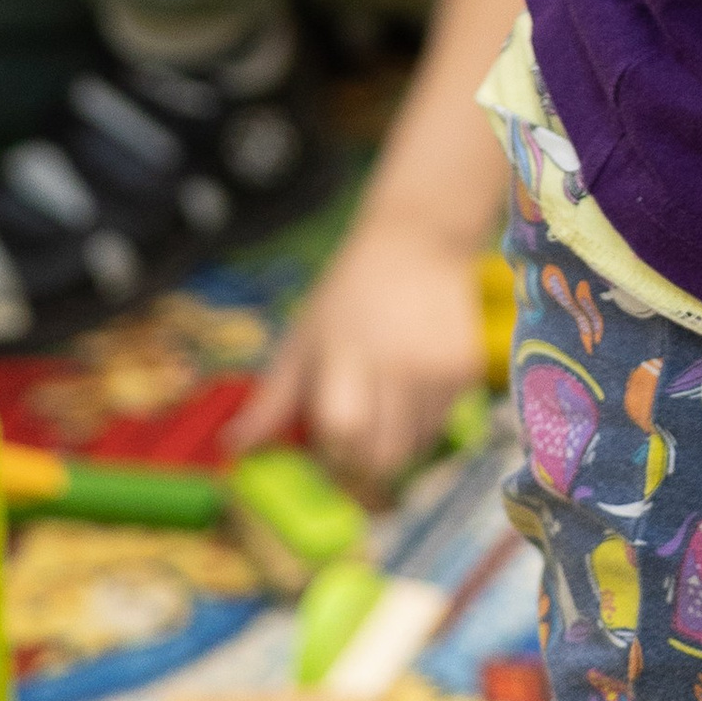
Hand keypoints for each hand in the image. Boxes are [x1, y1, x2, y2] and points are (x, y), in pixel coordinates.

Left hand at [227, 213, 483, 492]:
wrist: (419, 241)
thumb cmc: (348, 292)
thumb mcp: (302, 338)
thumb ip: (271, 399)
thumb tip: (234, 448)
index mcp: (349, 354)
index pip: (342, 433)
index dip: (330, 448)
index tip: (325, 436)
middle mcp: (400, 365)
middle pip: (383, 457)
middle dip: (362, 460)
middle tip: (353, 434)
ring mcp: (439, 370)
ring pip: (416, 448)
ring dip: (394, 441)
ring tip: (382, 401)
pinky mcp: (467, 371)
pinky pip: (442, 424)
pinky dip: (423, 421)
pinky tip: (411, 384)